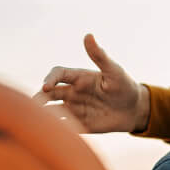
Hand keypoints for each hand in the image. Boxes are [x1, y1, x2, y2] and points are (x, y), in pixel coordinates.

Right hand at [34, 34, 149, 132]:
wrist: (135, 110)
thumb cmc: (125, 86)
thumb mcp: (114, 71)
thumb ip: (100, 56)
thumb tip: (88, 35)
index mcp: (79, 77)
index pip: (58, 74)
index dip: (50, 78)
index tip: (46, 86)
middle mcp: (72, 92)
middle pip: (48, 94)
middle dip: (39, 98)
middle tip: (34, 105)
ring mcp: (75, 109)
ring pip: (53, 111)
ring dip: (45, 115)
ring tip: (40, 121)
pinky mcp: (80, 125)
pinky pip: (65, 127)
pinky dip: (58, 129)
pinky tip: (55, 133)